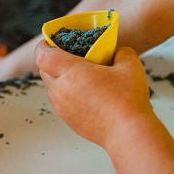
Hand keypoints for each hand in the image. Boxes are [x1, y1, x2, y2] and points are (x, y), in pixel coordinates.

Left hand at [35, 44, 153, 149]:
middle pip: (44, 70)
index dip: (44, 45)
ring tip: (79, 74)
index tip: (50, 41)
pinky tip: (85, 93)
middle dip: (51, 60)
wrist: (128, 133)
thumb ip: (121, 52)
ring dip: (59, 78)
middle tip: (67, 54)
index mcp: (71, 72)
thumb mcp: (130, 66)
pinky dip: (66, 94)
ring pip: (51, 88)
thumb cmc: (127, 99)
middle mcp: (61, 90)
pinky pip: (60, 102)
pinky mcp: (69, 121)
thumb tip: (118, 52)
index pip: (43, 55)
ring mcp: (63, 108)